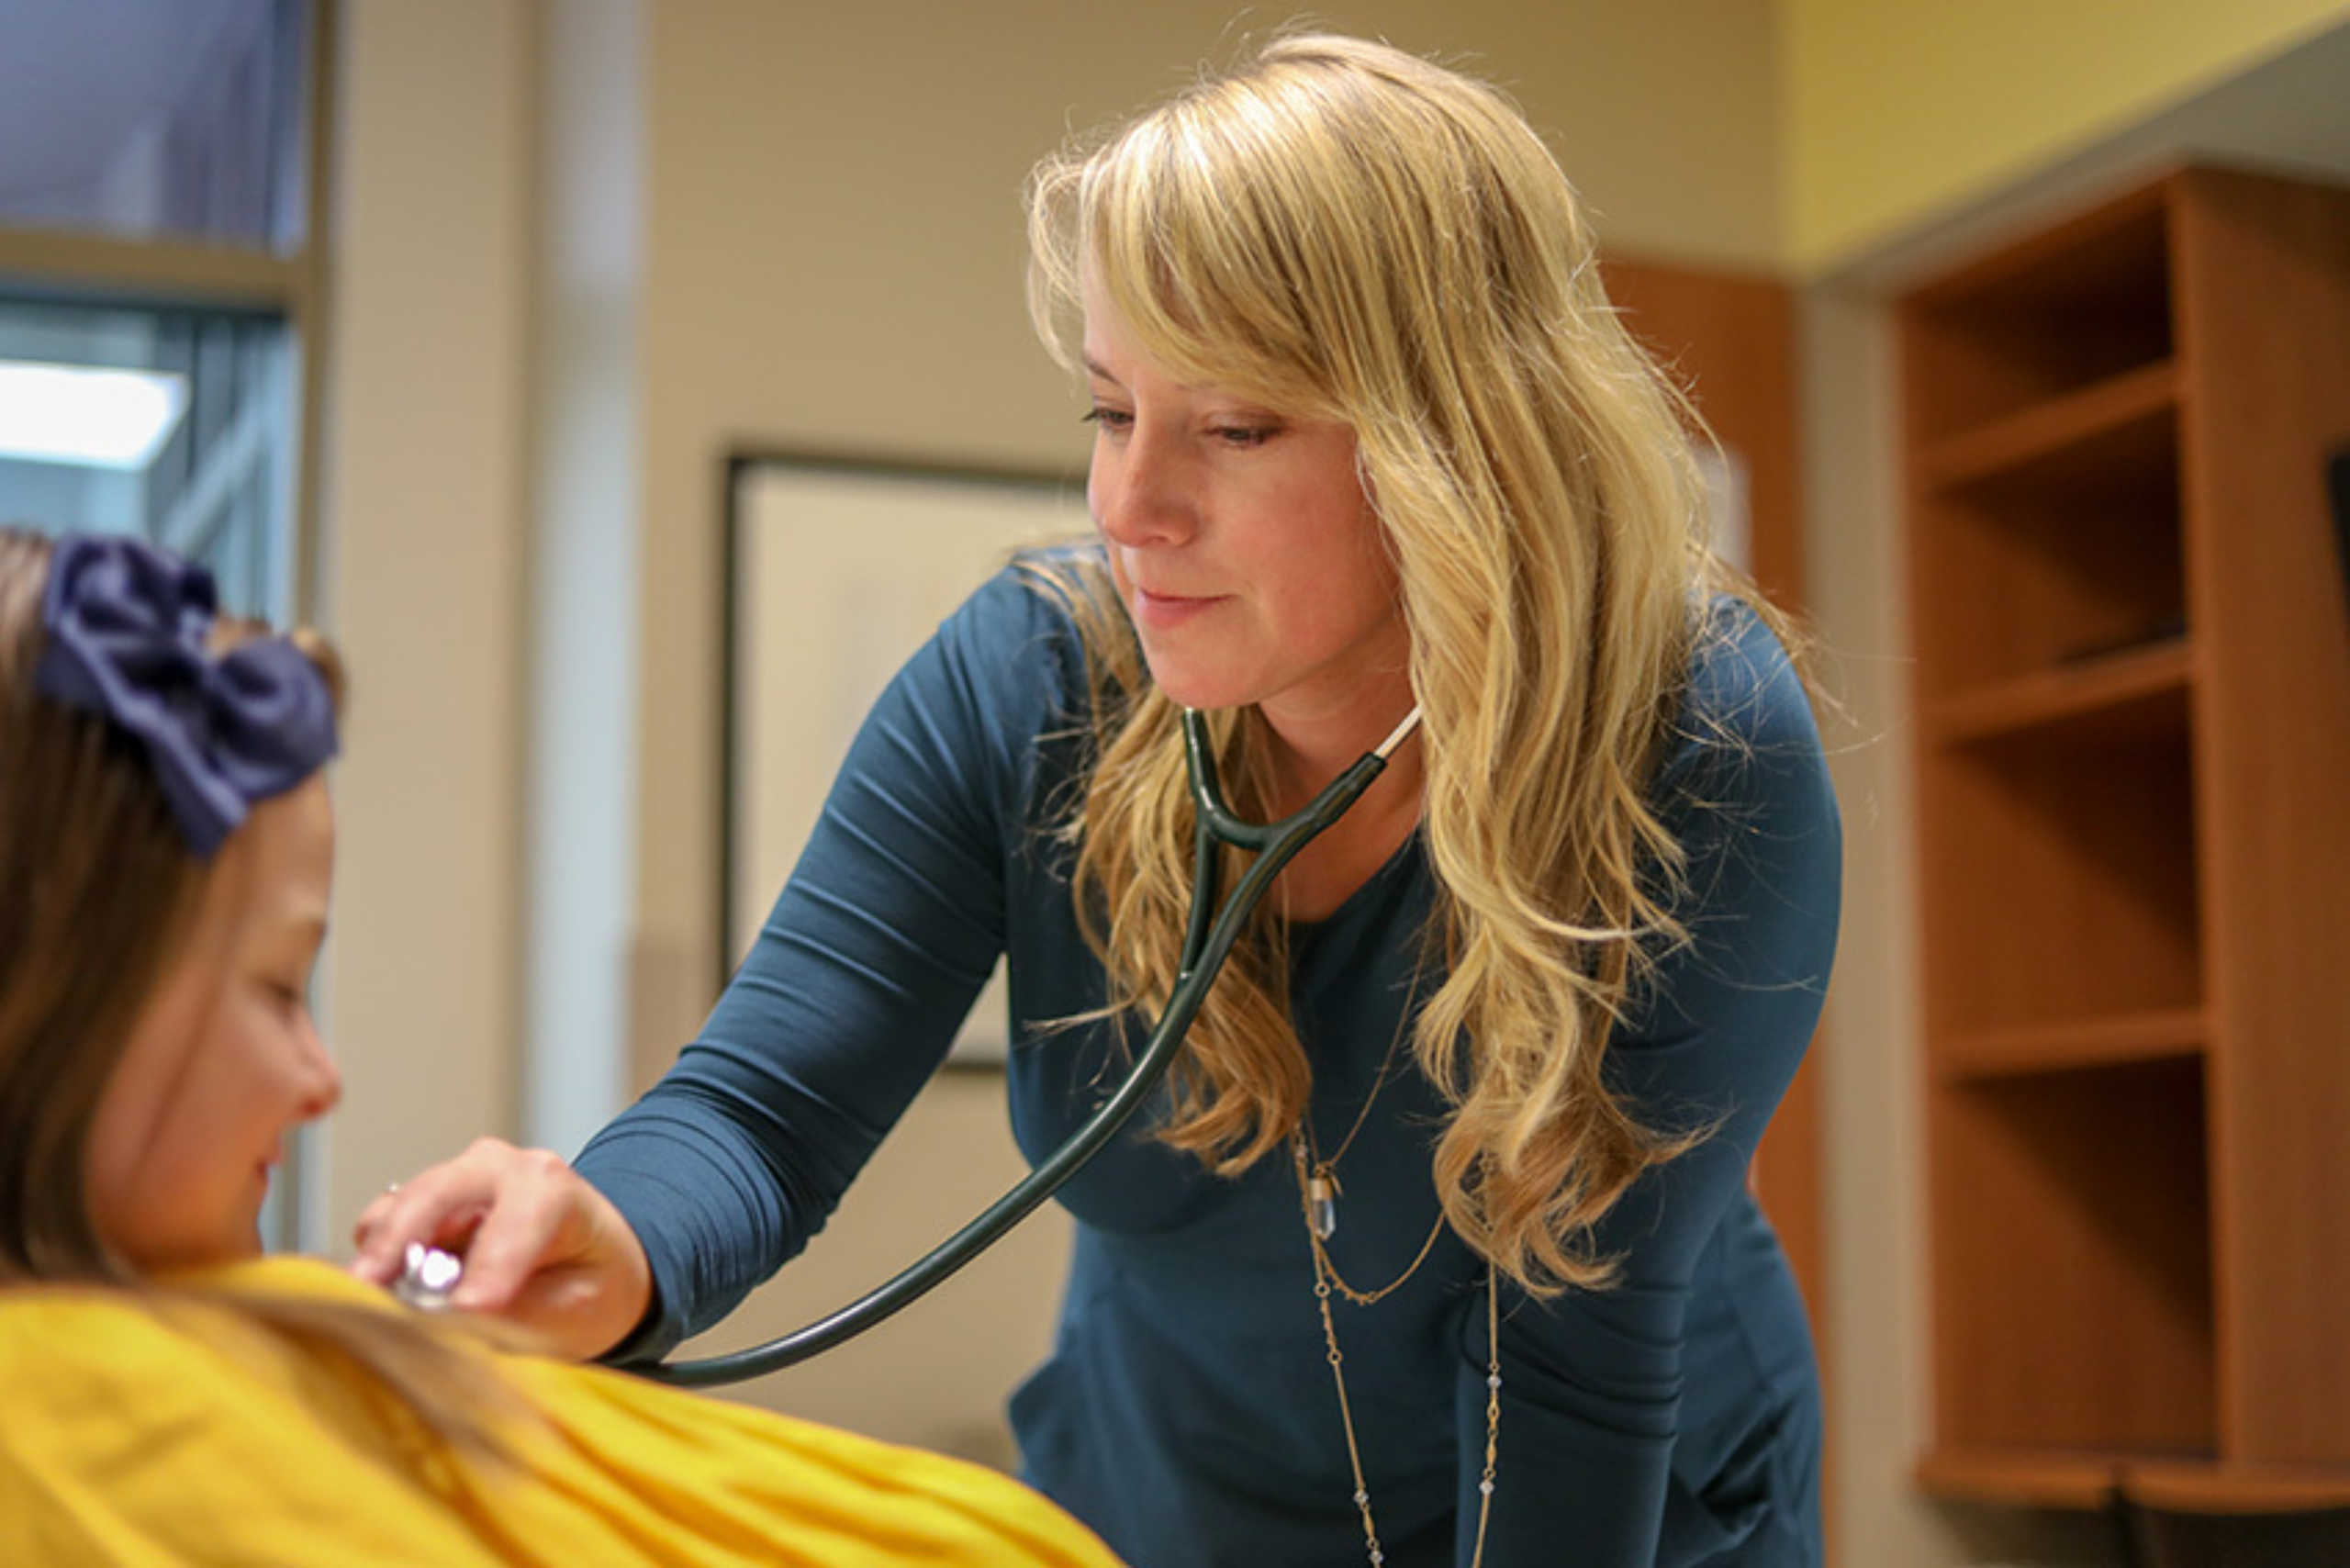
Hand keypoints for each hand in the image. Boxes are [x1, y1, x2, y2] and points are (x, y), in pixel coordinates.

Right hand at [351, 1137, 653, 1360]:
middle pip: (435, 1194)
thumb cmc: (591, 1281)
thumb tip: (457, 1322)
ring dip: (378, 1259)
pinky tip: (382, 1299)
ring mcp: (452, 1181)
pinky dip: (374, 1262)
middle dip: (397, 1244)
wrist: (591, 1259)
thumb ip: (519, 1314)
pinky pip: (380, 1226)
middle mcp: (498, 1169)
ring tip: (372, 1307)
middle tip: (368, 1296)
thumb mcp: (577, 1307)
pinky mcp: (419, 1204)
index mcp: (552, 1188)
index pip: (517, 1220)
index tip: (470, 1308)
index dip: (490, 1266)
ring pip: (396, 1210)